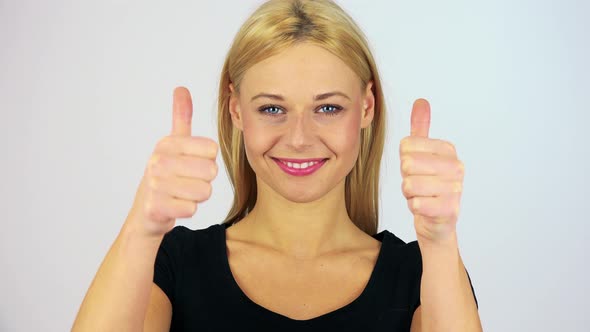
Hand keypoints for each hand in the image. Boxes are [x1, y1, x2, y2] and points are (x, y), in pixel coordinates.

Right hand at [126, 87, 218, 237]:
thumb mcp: (172, 145)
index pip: (212, 149)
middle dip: (205, 181)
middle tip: (187, 182)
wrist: (146, 213)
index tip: (191, 165)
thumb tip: (181, 88)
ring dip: (197, 197)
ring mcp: (155, 184)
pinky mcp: (155, 207)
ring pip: (204, 191)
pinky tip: (175, 206)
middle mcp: (158, 161)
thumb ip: (180, 117)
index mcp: (167, 143)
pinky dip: (187, 210)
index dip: (207, 161)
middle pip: (211, 171)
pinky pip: (192, 208)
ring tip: (181, 194)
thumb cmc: (166, 176)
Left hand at [400, 99, 463, 245]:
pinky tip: (426, 208)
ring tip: (422, 196)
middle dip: (406, 178)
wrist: (437, 221)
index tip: (417, 169)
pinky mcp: (450, 210)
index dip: (404, 160)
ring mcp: (455, 189)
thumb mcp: (422, 154)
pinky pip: (416, 204)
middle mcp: (456, 167)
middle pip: (407, 165)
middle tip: (418, 184)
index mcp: (448, 149)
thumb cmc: (427, 185)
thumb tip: (421, 101)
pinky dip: (415, 208)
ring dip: (410, 194)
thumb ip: (421, 128)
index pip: (406, 146)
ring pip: (409, 185)